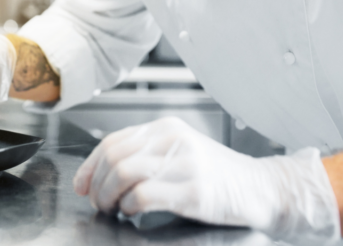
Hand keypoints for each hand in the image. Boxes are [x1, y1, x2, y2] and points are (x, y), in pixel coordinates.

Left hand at [73, 117, 339, 243]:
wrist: (261, 188)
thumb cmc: (218, 176)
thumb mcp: (180, 153)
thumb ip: (146, 156)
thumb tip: (99, 174)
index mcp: (166, 128)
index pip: (113, 141)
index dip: (89, 166)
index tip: (82, 185)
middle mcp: (173, 139)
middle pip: (114, 157)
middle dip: (97, 184)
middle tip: (99, 203)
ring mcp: (185, 163)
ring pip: (124, 173)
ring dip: (109, 196)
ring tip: (114, 209)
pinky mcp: (194, 190)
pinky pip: (144, 195)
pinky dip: (130, 207)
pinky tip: (134, 213)